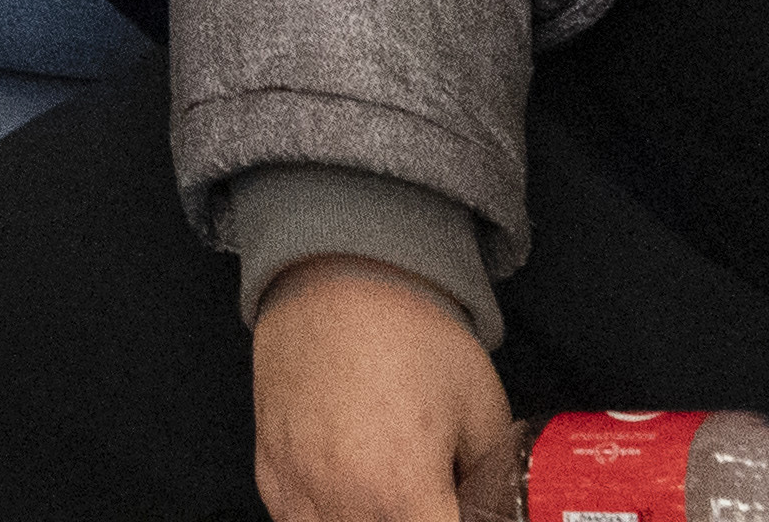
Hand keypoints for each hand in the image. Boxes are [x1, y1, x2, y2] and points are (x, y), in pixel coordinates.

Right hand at [249, 259, 513, 521]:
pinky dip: (326, 519)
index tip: (460, 511)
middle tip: (433, 500)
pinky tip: (351, 500)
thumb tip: (498, 507)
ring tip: (392, 501)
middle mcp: (342, 497)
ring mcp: (298, 486)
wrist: (342, 272)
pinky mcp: (271, 469)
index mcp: (403, 489)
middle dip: (415, 520)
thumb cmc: (409, 330)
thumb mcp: (484, 408)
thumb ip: (493, 478)